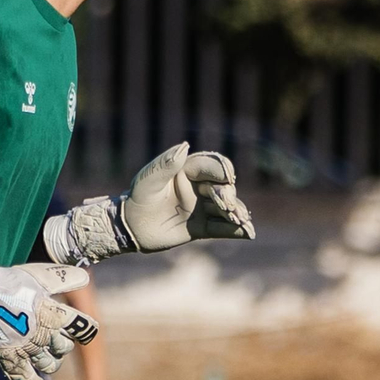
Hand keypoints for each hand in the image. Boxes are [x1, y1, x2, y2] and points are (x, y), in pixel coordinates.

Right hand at [0, 242, 100, 379]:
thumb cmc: (7, 281)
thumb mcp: (37, 276)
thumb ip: (62, 278)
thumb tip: (85, 276)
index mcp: (52, 313)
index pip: (82, 327)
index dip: (86, 329)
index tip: (83, 329)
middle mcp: (42, 334)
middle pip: (65, 348)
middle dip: (62, 344)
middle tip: (53, 337)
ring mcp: (25, 349)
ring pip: (49, 366)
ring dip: (50, 362)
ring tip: (43, 356)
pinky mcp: (8, 359)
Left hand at [45, 142, 255, 263]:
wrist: (130, 226)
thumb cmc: (138, 197)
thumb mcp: (147, 179)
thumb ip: (166, 164)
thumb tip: (185, 145)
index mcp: (189, 170)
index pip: (211, 166)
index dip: (222, 170)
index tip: (228, 177)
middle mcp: (200, 187)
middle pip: (222, 188)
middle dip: (228, 196)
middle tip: (227, 206)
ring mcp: (203, 207)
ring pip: (226, 209)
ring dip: (236, 213)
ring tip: (242, 220)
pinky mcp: (203, 227)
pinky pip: (223, 229)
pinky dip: (237, 231)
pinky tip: (248, 234)